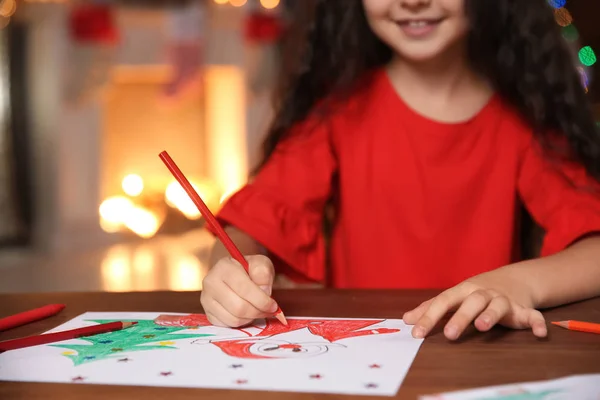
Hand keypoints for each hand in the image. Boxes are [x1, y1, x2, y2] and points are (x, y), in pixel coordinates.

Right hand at [201, 254, 278, 327]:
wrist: (235, 274)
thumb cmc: (249, 269)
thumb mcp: (261, 264)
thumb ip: (264, 273)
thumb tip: (264, 291)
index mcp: (223, 267)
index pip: (244, 289)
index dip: (262, 300)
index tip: (274, 305)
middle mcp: (210, 283)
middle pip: (239, 307)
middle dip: (258, 312)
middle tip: (269, 311)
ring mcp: (206, 300)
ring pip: (234, 319)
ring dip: (251, 318)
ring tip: (259, 310)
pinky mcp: (208, 313)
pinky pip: (228, 325)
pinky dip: (242, 322)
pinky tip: (247, 313)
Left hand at [402, 277, 547, 339]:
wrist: (511, 280)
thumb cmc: (473, 294)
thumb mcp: (453, 299)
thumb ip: (431, 309)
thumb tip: (406, 319)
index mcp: (462, 291)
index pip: (443, 302)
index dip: (429, 317)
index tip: (416, 333)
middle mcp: (483, 293)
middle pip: (471, 302)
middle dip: (461, 318)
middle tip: (449, 335)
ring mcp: (503, 300)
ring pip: (498, 305)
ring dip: (491, 315)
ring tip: (483, 327)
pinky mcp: (523, 309)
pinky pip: (532, 315)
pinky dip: (537, 322)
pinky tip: (540, 333)